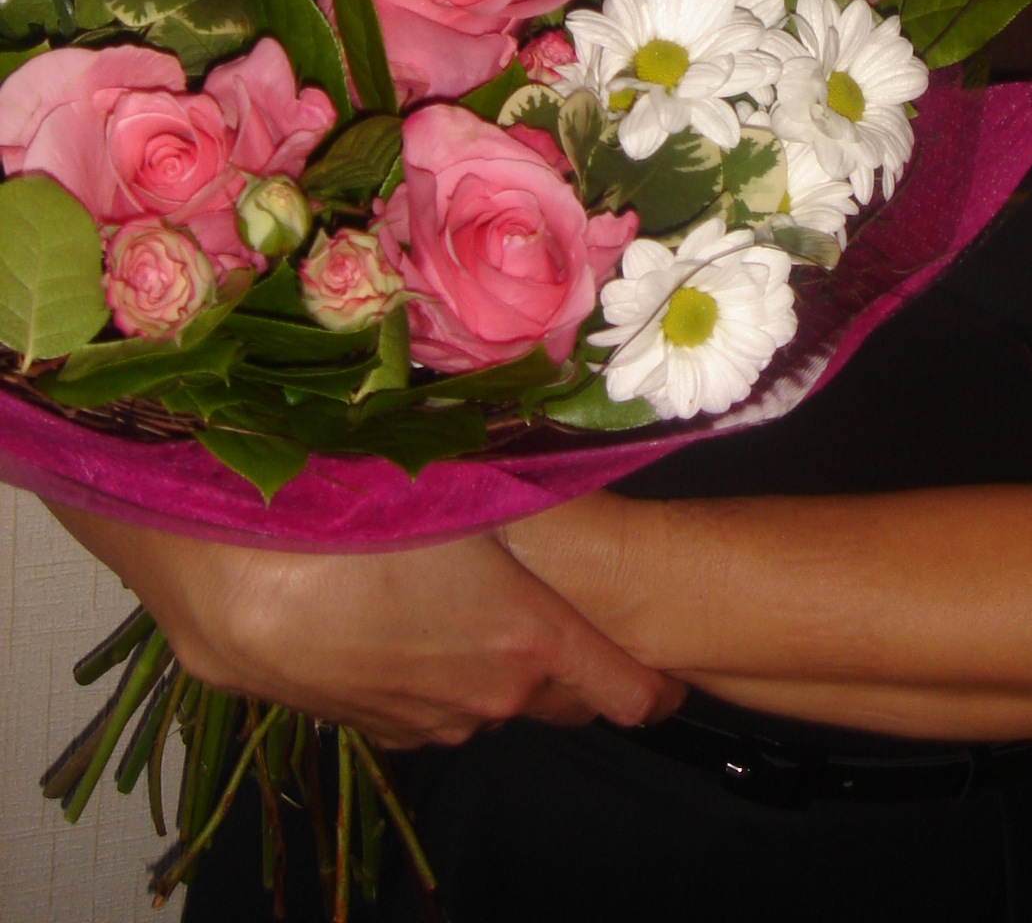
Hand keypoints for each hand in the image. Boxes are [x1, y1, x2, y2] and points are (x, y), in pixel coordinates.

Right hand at [50, 503, 684, 747]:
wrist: (225, 564)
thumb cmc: (353, 504)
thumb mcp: (460, 479)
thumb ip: (521, 485)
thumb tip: (572, 438)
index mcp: (526, 642)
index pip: (626, 692)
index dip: (655, 680)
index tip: (672, 667)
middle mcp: (482, 699)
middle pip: (556, 701)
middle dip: (570, 666)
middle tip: (567, 610)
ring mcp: (419, 720)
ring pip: (483, 706)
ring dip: (489, 670)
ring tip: (469, 604)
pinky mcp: (360, 727)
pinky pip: (420, 711)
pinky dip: (426, 678)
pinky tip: (400, 621)